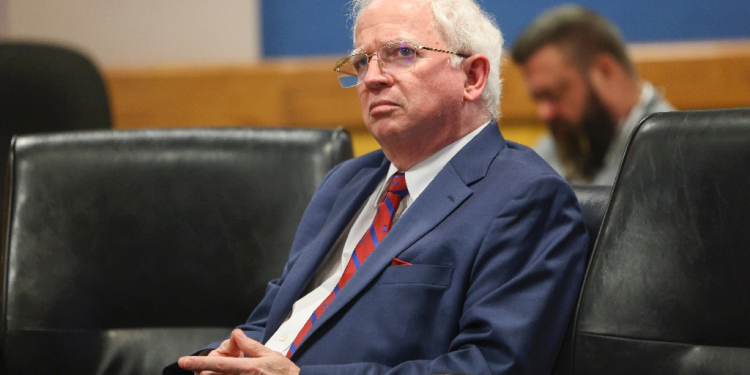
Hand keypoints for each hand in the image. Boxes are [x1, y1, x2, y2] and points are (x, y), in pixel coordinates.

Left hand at [178, 329, 299, 374]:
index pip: (219, 365)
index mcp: (249, 368)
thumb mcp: (271, 356)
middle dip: (206, 370)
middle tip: (216, 362)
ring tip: (226, 367)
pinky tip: (234, 372)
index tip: (184, 362)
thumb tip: (237, 334)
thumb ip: (251, 346)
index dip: (198, 363)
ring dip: (214, 373)